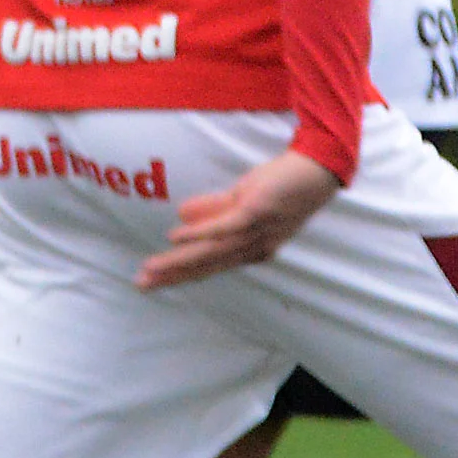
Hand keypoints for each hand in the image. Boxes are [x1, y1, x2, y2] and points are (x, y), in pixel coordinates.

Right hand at [137, 149, 337, 289]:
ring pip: (210, 252)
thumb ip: (213, 209)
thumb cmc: (280, 187)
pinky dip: (198, 234)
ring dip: (178, 260)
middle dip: (172, 275)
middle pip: (206, 266)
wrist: (314, 174)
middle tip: (142, 283)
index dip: (180, 274)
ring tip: (152, 267)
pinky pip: (223, 227)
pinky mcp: (255, 213)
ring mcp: (255, 233)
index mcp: (250, 250)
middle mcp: (253, 249)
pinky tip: (175, 237)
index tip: (152, 281)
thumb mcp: (243, 201)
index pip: (209, 266)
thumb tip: (181, 215)